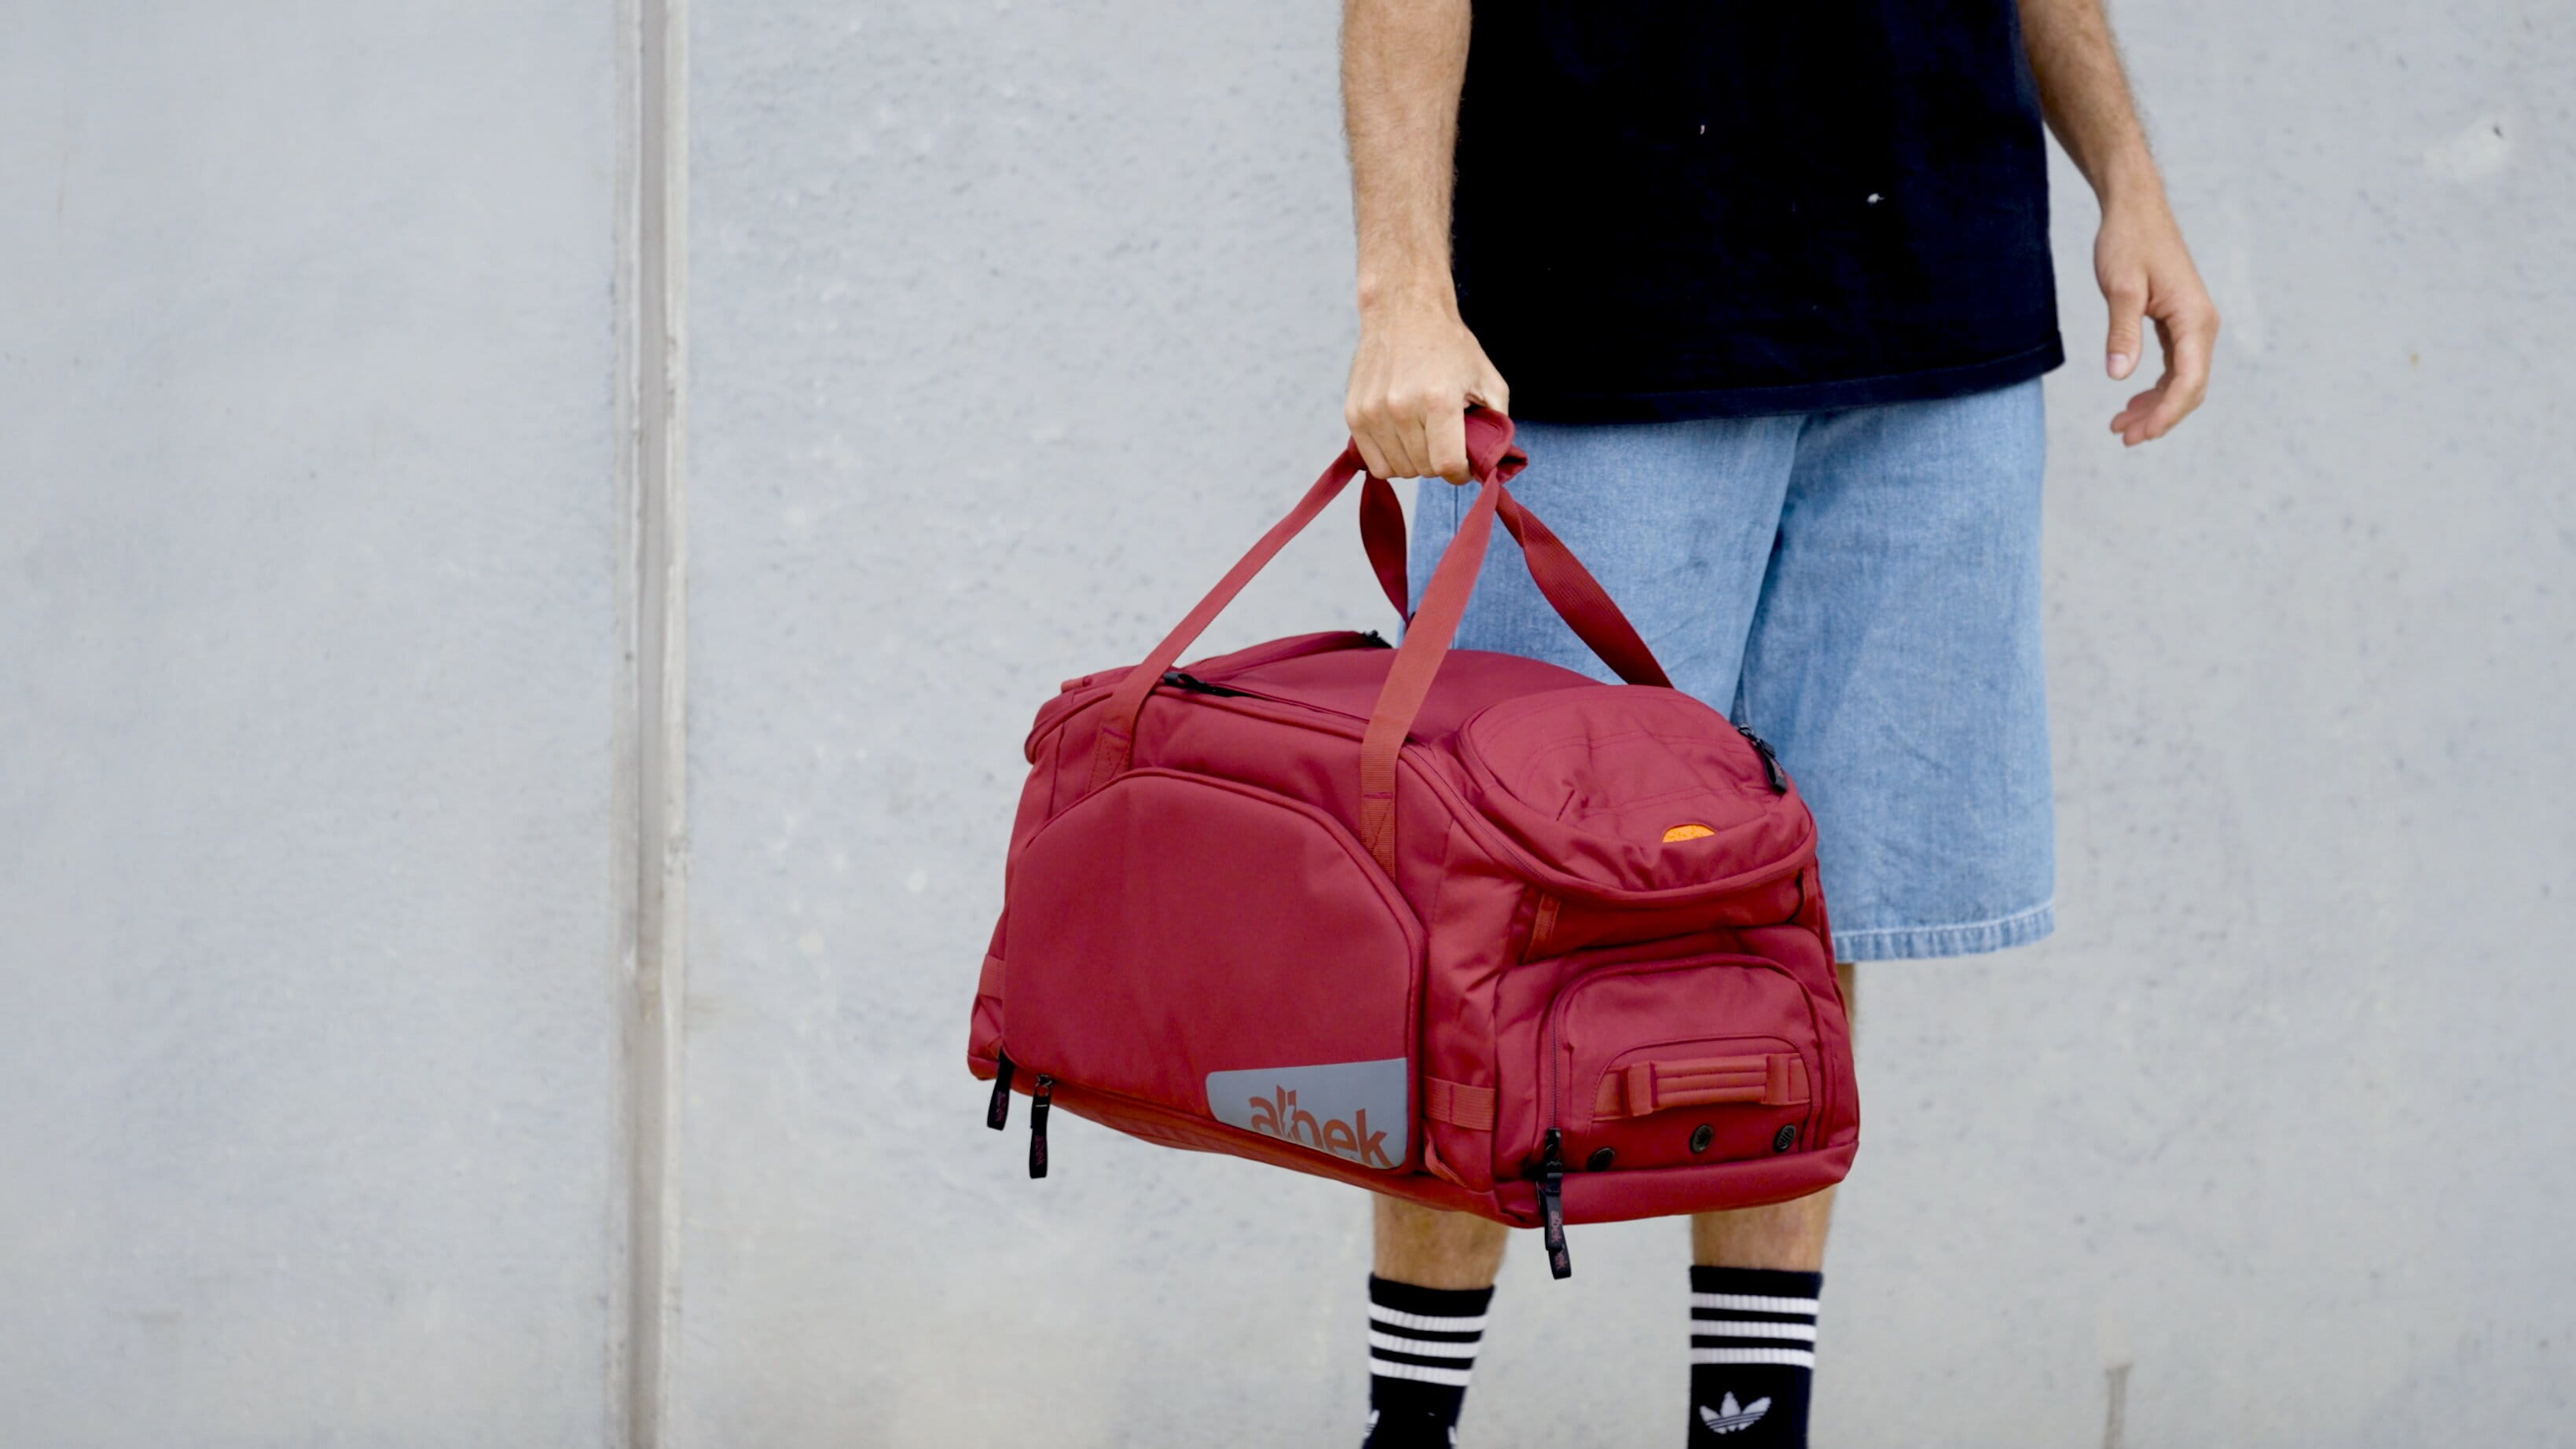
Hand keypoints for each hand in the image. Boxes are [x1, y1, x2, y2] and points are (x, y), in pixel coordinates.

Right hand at [1344, 293, 1508, 481]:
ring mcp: (1373, 412)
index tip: (1464, 463)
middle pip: (1424, 470)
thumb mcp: (1488, 379)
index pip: (1448, 466)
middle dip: (1439, 462)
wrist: (1403, 312)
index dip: (1462, 472)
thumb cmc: (1450, 346)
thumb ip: (1498, 425)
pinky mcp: (1354, 414)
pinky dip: (1391, 458)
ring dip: (1415, 461)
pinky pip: (1374, 463)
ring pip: (1398, 471)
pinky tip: (1402, 436)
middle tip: (1444, 438)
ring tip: (1423, 434)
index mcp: (1438, 400)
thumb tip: (1493, 464)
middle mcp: (1401, 408)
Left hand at [2096, 189, 2220, 444]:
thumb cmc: (2128, 242)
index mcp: (2194, 318)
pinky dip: (2156, 387)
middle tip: (2122, 436)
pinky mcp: (2179, 322)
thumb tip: (2119, 376)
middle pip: (2190, 387)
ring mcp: (2192, 324)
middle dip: (2160, 417)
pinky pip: (2175, 366)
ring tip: (2121, 425)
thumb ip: (2121, 333)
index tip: (2139, 434)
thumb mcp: (2120, 288)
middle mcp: (2201, 325)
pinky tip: (2132, 400)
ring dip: (2156, 406)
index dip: (2166, 413)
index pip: (2189, 381)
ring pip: (2183, 380)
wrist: (2135, 210)